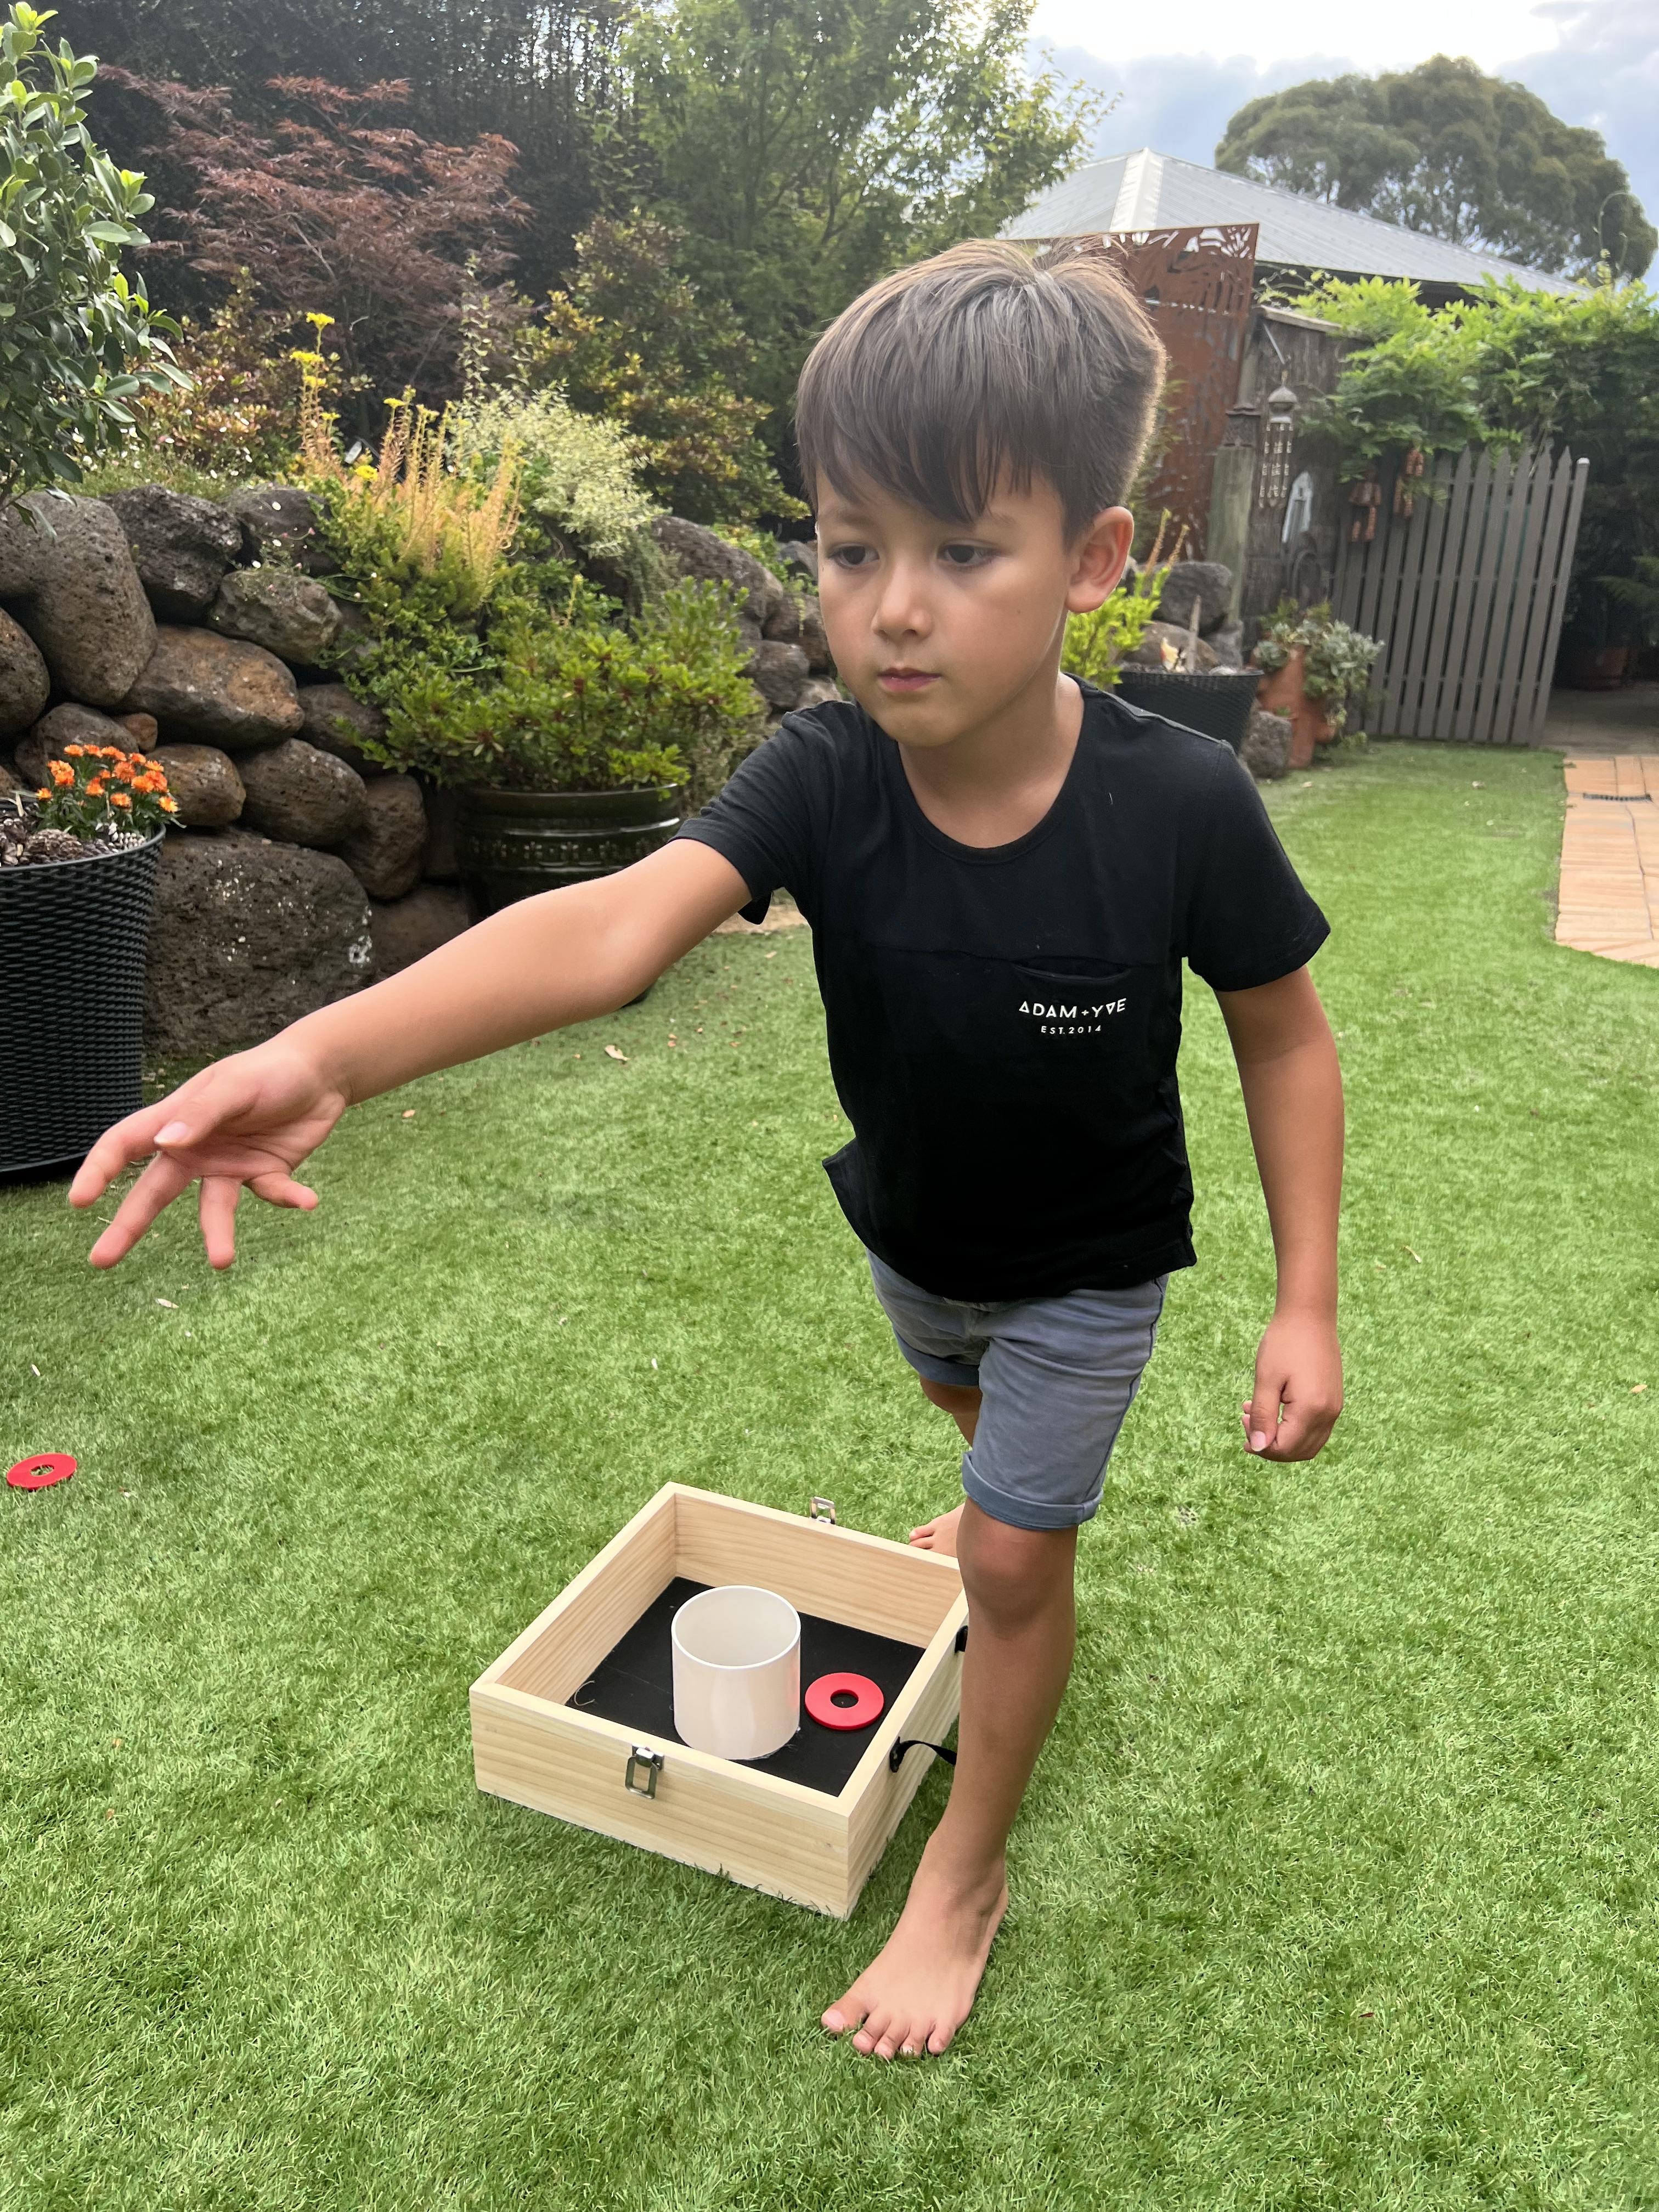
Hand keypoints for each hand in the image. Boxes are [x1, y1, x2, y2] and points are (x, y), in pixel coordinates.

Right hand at [69, 1038, 349, 1269]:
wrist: (319, 1075)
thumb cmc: (268, 1072)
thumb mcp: (233, 1086)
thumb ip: (202, 1114)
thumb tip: (165, 1144)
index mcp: (175, 1120)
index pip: (124, 1144)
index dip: (99, 1169)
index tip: (79, 1201)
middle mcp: (195, 1150)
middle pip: (153, 1191)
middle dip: (128, 1225)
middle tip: (101, 1261)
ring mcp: (228, 1166)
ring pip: (213, 1208)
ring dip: (218, 1233)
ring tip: (221, 1260)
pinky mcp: (264, 1175)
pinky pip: (271, 1194)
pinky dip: (288, 1197)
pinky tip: (308, 1200)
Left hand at [1241, 1309, 1342, 1460]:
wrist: (1309, 1315)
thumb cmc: (1284, 1343)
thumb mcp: (1266, 1380)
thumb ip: (1262, 1417)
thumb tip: (1257, 1448)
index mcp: (1312, 1409)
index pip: (1284, 1448)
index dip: (1260, 1444)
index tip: (1242, 1419)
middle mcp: (1329, 1413)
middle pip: (1298, 1451)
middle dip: (1270, 1445)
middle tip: (1247, 1422)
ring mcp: (1334, 1408)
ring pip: (1308, 1444)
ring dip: (1281, 1438)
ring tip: (1255, 1414)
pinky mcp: (1333, 1400)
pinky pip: (1315, 1429)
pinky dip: (1293, 1428)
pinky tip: (1273, 1408)